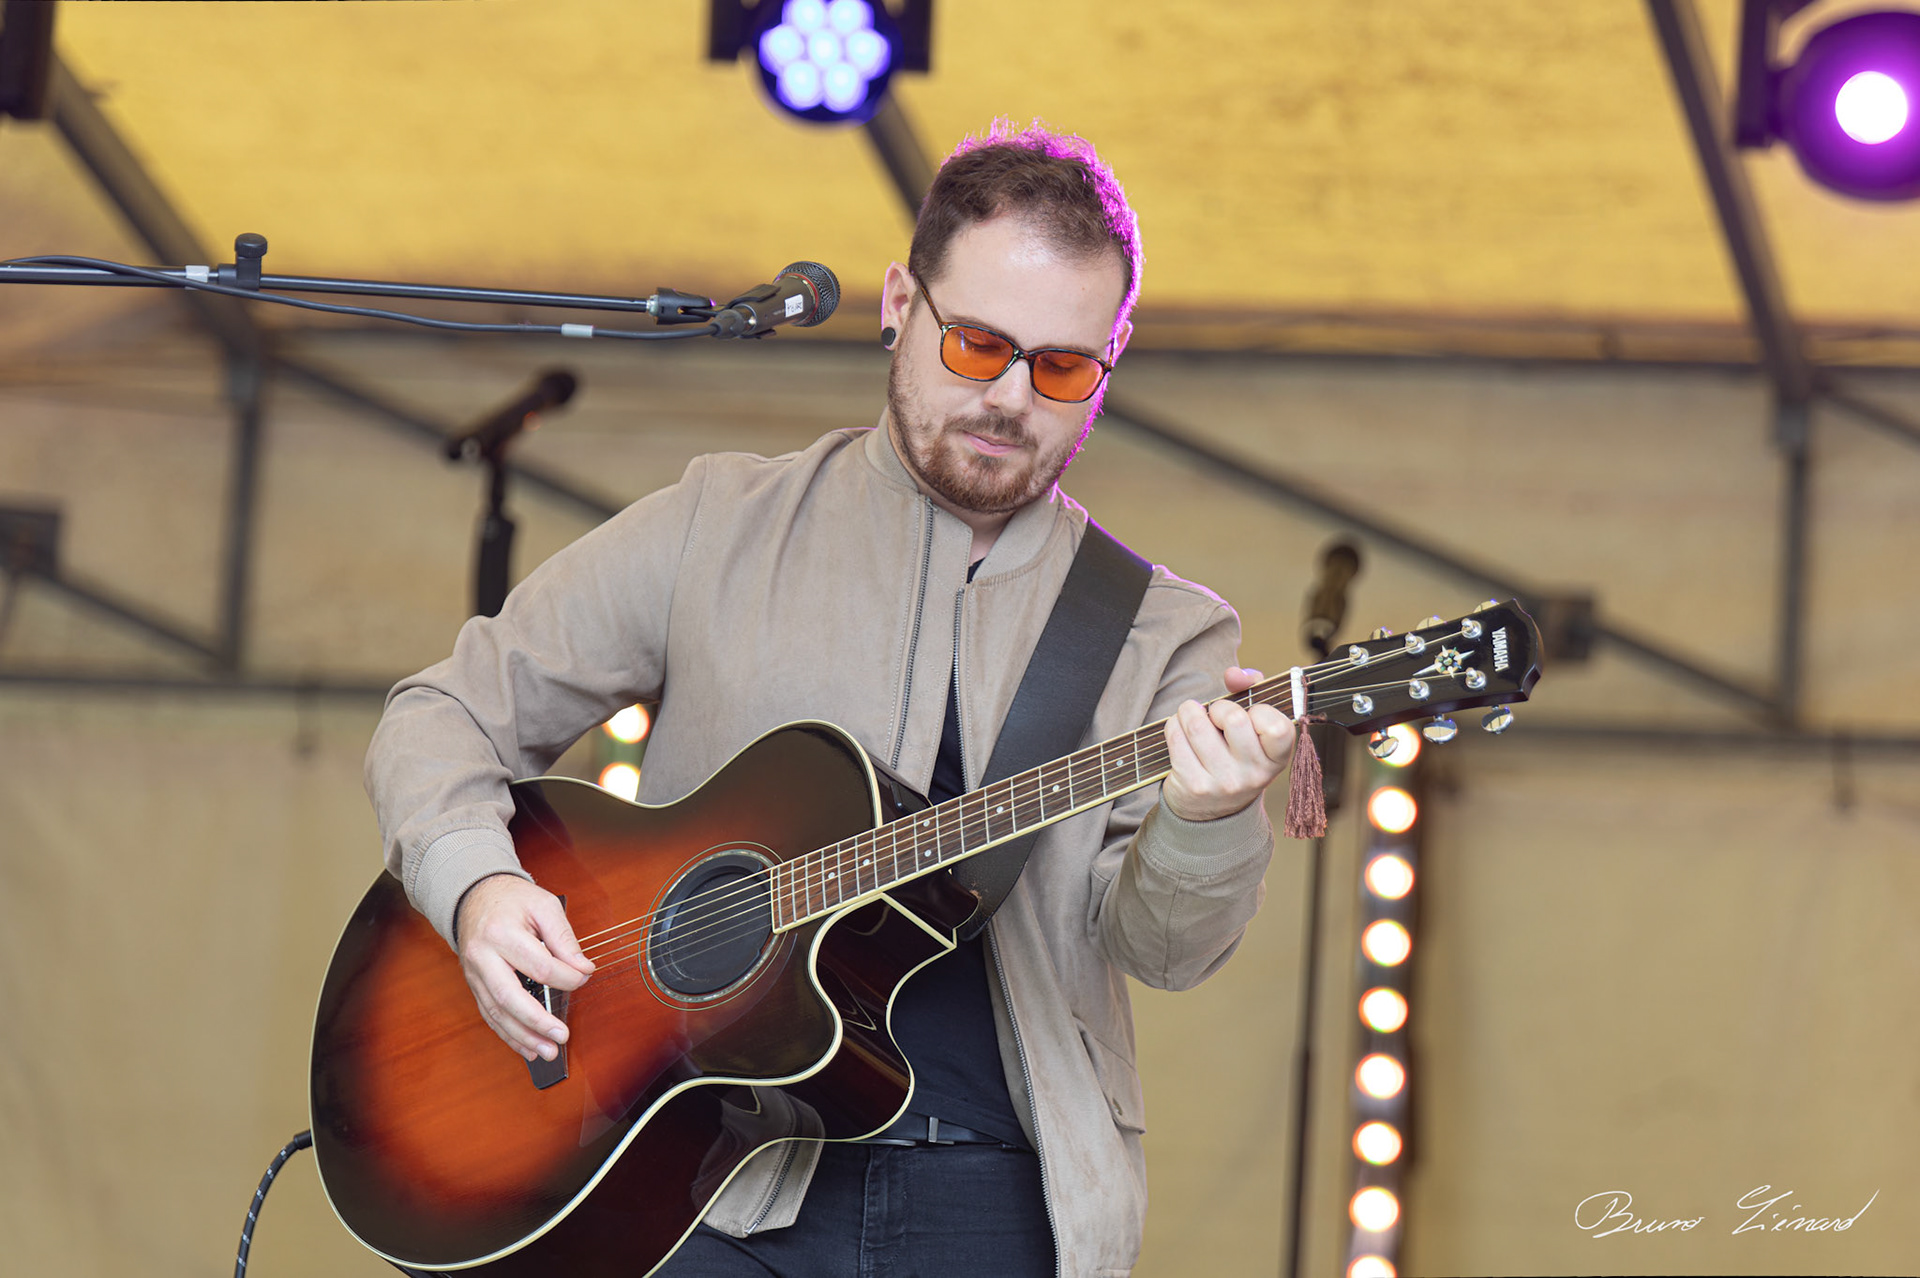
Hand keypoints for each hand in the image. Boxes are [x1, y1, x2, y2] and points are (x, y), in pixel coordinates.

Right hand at [455, 873, 594, 1061]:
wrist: (475, 896)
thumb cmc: (513, 900)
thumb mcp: (544, 905)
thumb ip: (564, 938)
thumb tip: (583, 968)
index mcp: (501, 932)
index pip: (538, 965)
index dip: (566, 977)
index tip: (584, 977)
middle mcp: (482, 956)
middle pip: (508, 995)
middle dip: (537, 1021)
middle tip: (562, 1036)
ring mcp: (474, 973)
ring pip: (496, 1011)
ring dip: (522, 1036)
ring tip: (547, 1051)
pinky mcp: (473, 985)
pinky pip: (489, 1014)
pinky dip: (508, 1034)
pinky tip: (527, 1048)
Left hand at [1160, 667, 1295, 822]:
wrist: (1211, 810)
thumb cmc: (1234, 754)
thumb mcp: (1252, 727)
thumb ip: (1250, 690)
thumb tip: (1234, 674)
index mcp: (1276, 758)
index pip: (1277, 726)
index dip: (1259, 710)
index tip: (1248, 713)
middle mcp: (1254, 774)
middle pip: (1233, 718)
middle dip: (1218, 706)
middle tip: (1214, 714)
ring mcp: (1224, 783)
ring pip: (1197, 725)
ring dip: (1189, 712)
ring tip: (1191, 716)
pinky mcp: (1195, 786)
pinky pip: (1176, 738)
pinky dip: (1174, 726)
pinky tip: (1180, 731)